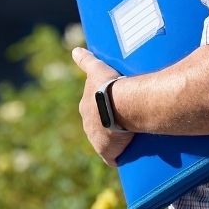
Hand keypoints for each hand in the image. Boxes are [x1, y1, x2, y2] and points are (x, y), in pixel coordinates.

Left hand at [71, 47, 133, 166]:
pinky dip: (119, 156)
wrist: (120, 105)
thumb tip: (75, 51)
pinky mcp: (107, 153)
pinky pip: (113, 157)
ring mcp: (97, 140)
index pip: (93, 110)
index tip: (114, 107)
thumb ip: (86, 61)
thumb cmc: (109, 85)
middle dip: (109, 125)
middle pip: (99, 126)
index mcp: (86, 107)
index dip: (103, 109)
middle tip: (127, 120)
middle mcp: (88, 125)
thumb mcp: (97, 69)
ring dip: (116, 140)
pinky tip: (128, 155)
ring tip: (133, 136)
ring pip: (107, 141)